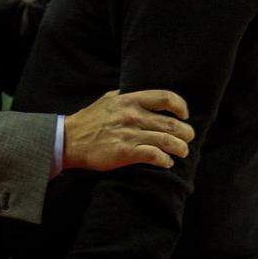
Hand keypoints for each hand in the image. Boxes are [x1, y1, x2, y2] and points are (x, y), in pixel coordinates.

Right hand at [63, 89, 193, 170]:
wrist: (70, 140)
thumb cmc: (90, 119)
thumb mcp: (108, 99)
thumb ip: (127, 96)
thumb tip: (145, 96)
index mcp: (129, 99)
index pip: (165, 97)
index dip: (180, 106)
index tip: (183, 115)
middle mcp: (132, 115)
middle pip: (172, 123)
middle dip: (185, 132)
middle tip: (187, 138)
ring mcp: (129, 134)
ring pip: (167, 141)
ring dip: (180, 148)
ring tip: (182, 152)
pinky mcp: (125, 152)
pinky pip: (155, 156)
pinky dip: (165, 160)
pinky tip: (166, 162)